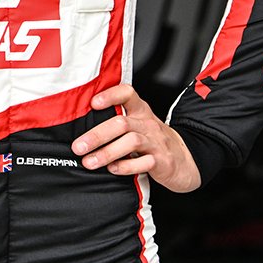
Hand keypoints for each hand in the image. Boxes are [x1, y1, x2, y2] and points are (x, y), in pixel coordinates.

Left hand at [72, 83, 200, 192]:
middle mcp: (147, 123)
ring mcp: (156, 142)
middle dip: (97, 135)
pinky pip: (143, 163)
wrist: (184, 160)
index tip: (92, 103)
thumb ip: (117, 122)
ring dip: (106, 152)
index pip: (127, 93)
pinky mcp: (162, 161)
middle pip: (121, 123)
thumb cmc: (152, 141)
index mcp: (140, 111)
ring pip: (130, 142)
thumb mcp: (139, 125)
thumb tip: (82, 129)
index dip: (110, 95)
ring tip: (89, 162)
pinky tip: (112, 169)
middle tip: (78, 146)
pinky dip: (125, 167)